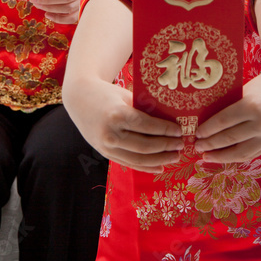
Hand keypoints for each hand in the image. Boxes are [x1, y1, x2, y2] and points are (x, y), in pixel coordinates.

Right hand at [65, 80, 183, 173]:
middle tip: (181, 144)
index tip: (179, 130)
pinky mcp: (105, 153)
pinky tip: (160, 167)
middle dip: (166, 146)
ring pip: (138, 159)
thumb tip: (169, 119)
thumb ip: (143, 109)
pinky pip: (128, 163)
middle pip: (144, 145)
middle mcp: (111, 133)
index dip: (165, 130)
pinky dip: (145, 167)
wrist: (79, 99)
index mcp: (117, 115)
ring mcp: (106, 146)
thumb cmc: (106, 93)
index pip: (146, 126)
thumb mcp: (125, 96)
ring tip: (175, 157)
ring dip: (159, 160)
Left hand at [194, 67, 260, 162]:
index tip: (196, 133)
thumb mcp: (245, 91)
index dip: (208, 129)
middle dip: (210, 144)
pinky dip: (235, 157)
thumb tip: (204, 120)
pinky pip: (251, 154)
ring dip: (221, 157)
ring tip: (206, 156)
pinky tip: (223, 157)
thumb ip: (230, 105)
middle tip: (196, 146)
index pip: (224, 121)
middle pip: (230, 138)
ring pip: (240, 152)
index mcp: (252, 105)